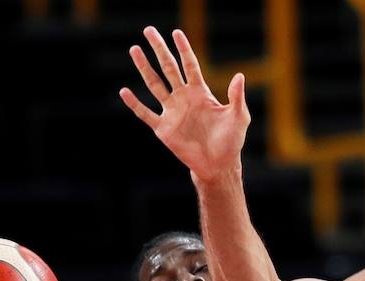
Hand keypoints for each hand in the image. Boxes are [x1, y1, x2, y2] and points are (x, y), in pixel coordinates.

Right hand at [119, 26, 250, 181]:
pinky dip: (135, 104)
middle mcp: (184, 98)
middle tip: (149, 30)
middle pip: (169, 68)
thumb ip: (237, 97)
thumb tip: (239, 76)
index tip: (176, 33)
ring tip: (134, 50)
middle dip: (159, 50)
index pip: (190, 65)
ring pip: (154, 85)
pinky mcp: (164, 129)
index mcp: (201, 93)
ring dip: (144, 68)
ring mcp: (172, 112)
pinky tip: (125, 92)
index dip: (183, 49)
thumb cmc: (231, 141)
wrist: (219, 165)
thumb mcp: (238, 117)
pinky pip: (146, 114)